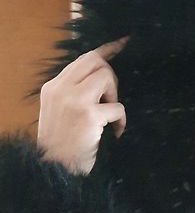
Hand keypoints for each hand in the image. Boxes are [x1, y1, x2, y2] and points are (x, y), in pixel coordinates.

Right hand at [37, 35, 129, 174]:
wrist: (56, 170)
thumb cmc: (62, 147)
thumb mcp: (59, 114)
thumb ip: (74, 95)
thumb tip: (100, 81)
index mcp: (53, 88)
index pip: (82, 59)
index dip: (105, 51)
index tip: (122, 42)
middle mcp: (61, 89)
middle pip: (96, 61)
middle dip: (110, 76)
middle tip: (110, 99)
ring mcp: (74, 100)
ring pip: (106, 77)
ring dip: (114, 97)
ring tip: (108, 118)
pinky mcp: (89, 115)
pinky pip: (117, 107)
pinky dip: (121, 121)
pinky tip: (114, 134)